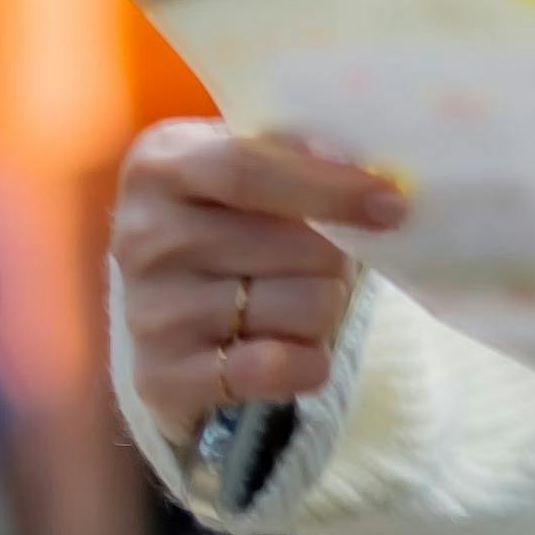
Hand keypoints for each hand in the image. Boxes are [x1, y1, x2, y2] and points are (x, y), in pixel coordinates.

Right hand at [115, 117, 409, 432]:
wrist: (164, 308)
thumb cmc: (224, 221)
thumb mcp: (239, 167)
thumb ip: (291, 157)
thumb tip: (365, 172)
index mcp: (160, 165)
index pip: (250, 170)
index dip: (330, 188)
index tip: (392, 204)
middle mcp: (142, 237)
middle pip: (293, 248)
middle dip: (335, 258)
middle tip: (323, 260)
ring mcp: (148, 312)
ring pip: (303, 310)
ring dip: (324, 308)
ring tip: (297, 299)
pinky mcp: (164, 377)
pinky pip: (279, 370)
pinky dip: (310, 361)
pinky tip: (297, 347)